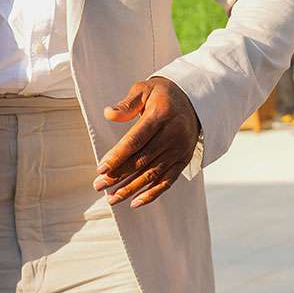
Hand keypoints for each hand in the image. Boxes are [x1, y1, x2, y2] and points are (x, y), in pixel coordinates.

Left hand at [94, 77, 199, 208]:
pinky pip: (167, 181)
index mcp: (161, 115)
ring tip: (112, 199)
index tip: (101, 169)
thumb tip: (109, 114)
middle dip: (119, 175)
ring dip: (131, 189)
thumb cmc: (162, 94)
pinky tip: (134, 203)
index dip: (118, 156)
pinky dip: (151, 194)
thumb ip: (127, 103)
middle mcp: (173, 134)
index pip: (136, 140)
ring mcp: (179, 150)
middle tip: (98, 186)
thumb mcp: (144, 89)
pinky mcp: (183, 160)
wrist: (194, 100)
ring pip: (153, 174)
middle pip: (142, 160)